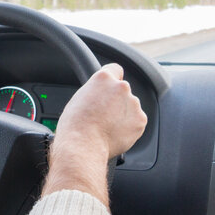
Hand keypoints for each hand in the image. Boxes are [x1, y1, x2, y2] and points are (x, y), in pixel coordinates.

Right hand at [44, 63, 146, 204]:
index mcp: (103, 78)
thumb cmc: (75, 125)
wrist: (83, 145)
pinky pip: (136, 121)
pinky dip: (129, 127)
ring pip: (130, 107)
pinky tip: (115, 133)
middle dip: (116, 100)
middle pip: (122, 90)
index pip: (115, 69)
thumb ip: (94, 92)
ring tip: (107, 127)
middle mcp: (121, 87)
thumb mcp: (78, 98)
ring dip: (123, 114)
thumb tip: (99, 97)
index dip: (111, 79)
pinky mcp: (140, 120)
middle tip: (104, 114)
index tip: (109, 88)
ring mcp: (133, 104)